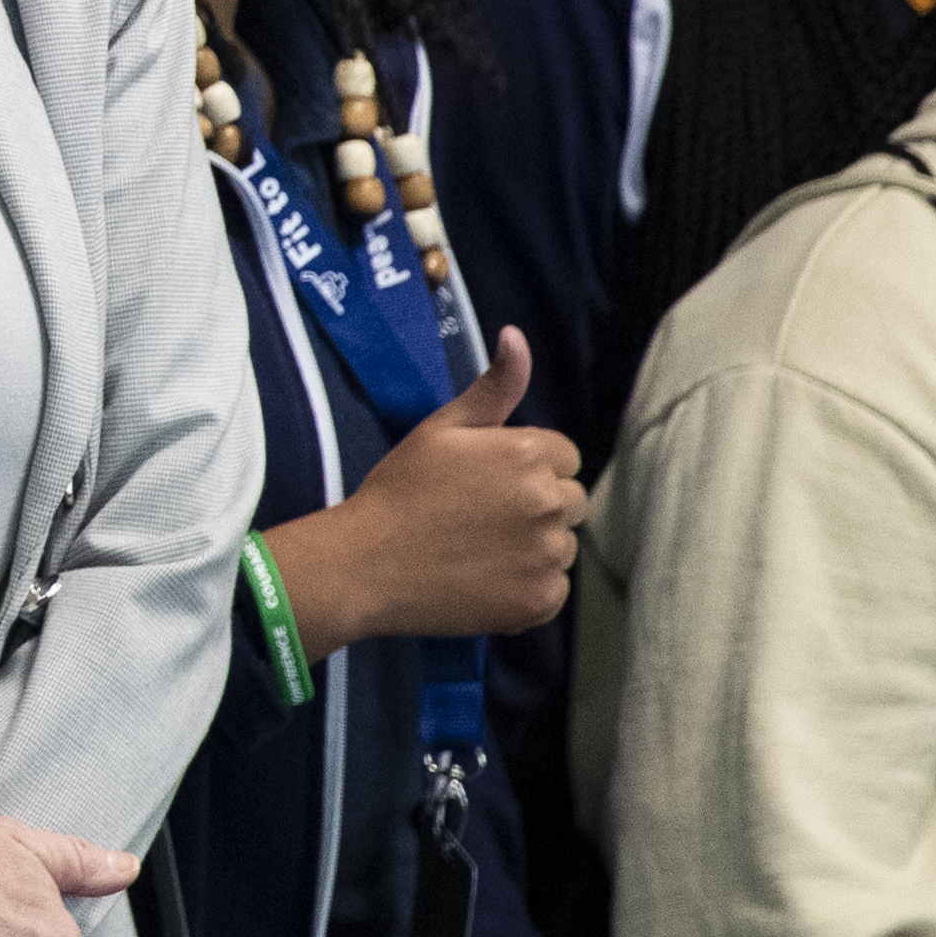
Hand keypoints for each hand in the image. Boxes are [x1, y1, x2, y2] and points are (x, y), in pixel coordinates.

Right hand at [266, 329, 580, 654]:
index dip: (523, 467)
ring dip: (533, 546)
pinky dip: (526, 585)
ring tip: (477, 548)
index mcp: (530, 454)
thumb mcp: (442, 428)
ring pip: (562, 544)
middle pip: (569, 500)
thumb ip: (493, 386)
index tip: (483, 482)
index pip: (563, 457)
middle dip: (535, 504)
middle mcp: (549, 502)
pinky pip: (553, 587)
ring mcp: (548, 555)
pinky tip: (484, 577)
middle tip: (478, 516)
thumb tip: (516, 336)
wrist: (365, 564)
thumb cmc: (399, 490)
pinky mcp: (541, 601)